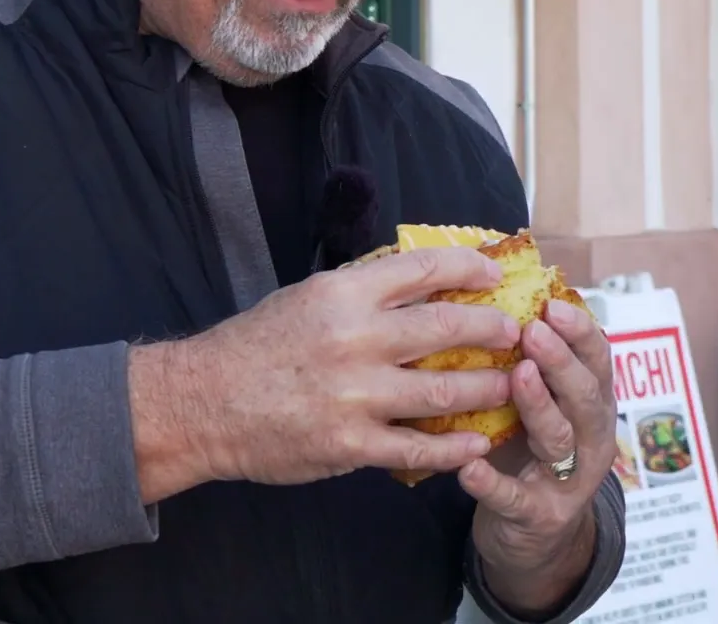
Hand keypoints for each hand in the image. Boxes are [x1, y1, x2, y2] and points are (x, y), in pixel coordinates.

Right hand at [183, 247, 520, 485]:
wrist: (202, 403)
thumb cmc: (253, 347)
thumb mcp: (305, 297)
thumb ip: (360, 293)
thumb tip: (418, 285)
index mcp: (343, 293)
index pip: (422, 269)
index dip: (467, 268)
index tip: (494, 275)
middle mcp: (355, 339)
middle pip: (446, 328)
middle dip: (491, 329)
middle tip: (514, 333)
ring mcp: (355, 395)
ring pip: (443, 392)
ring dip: (487, 390)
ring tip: (511, 387)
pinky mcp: (350, 443)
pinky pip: (416, 449)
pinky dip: (453, 449)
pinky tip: (476, 444)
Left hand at [464, 297, 617, 615]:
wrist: (535, 537)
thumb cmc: (530, 450)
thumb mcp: (541, 404)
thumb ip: (532, 363)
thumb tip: (496, 299)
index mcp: (592, 403)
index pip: (599, 360)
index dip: (580, 332)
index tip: (552, 304)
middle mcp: (590, 438)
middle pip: (586, 396)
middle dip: (562, 362)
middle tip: (533, 331)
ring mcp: (569, 480)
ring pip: (560, 440)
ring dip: (540, 405)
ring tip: (516, 376)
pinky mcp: (539, 517)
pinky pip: (515, 498)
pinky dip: (493, 482)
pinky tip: (469, 465)